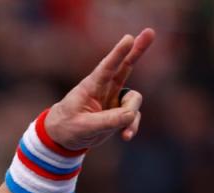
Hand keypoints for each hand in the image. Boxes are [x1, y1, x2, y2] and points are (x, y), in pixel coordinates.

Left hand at [45, 28, 154, 149]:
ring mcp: (113, 100)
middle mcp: (104, 90)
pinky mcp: (118, 112)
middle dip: (137, 51)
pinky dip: (131, 126)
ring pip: (133, 100)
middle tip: (150, 32)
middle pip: (125, 67)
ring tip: (125, 132)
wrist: (63, 139)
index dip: (118, 54)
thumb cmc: (66, 127)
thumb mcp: (83, 127)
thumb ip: (106, 121)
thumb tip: (130, 115)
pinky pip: (132, 116)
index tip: (129, 38)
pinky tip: (126, 136)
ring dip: (131, 115)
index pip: (106, 68)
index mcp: (90, 87)